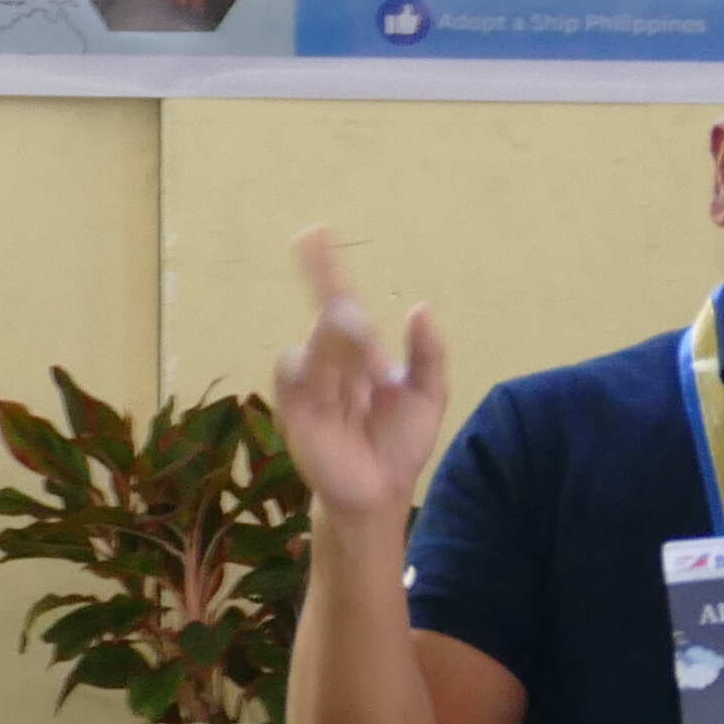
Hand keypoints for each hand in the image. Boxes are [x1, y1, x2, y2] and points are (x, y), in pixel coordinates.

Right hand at [269, 227, 448, 525]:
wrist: (383, 490)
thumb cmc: (400, 442)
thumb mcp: (428, 394)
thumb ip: (429, 353)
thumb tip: (422, 308)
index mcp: (361, 352)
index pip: (340, 300)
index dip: (328, 268)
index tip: (314, 232)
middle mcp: (331, 360)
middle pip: (322, 315)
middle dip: (328, 302)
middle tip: (348, 306)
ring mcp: (311, 384)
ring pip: (312, 347)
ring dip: (332, 343)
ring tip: (358, 351)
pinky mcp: (297, 411)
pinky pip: (294, 379)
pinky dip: (310, 372)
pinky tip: (334, 385)